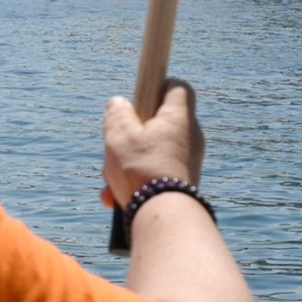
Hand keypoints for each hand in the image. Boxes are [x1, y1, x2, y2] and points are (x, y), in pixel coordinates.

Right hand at [102, 77, 205, 203]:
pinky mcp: (183, 183)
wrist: (163, 215)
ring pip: (153, 152)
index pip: (178, 87)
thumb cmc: (142, 170)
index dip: (159, 85)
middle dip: (132, 135)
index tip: (141, 95)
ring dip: (129, 164)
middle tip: (117, 146)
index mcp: (179, 117)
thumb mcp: (118, 135)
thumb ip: (117, 113)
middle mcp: (190, 136)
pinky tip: (115, 199)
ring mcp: (188, 161)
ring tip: (111, 181)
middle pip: (159, 123)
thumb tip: (119, 104)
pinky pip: (156, 174)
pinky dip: (136, 183)